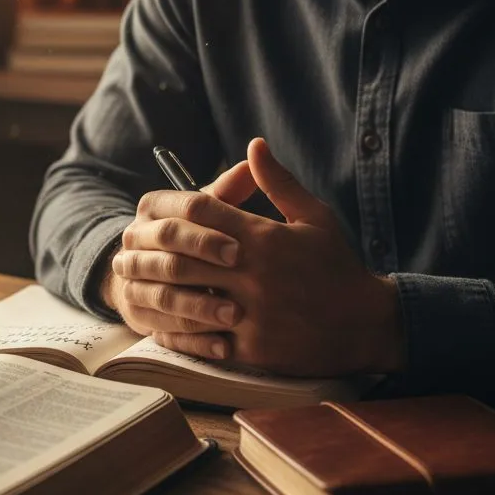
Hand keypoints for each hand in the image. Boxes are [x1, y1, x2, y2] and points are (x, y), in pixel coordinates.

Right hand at [101, 159, 257, 341]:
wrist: (160, 271)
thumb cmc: (200, 236)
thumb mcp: (211, 211)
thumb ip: (229, 191)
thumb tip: (253, 159)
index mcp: (152, 210)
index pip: (175, 214)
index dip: (206, 232)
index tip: (240, 249)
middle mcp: (134, 242)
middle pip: (166, 252)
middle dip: (202, 264)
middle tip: (239, 276)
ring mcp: (132, 281)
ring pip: (162, 295)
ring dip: (198, 306)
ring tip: (234, 316)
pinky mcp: (138, 316)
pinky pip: (163, 331)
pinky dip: (194, 341)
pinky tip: (224, 346)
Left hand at [108, 138, 404, 376]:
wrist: (368, 325)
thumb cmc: (338, 267)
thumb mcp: (314, 217)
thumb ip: (278, 183)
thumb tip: (253, 144)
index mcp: (264, 237)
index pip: (201, 210)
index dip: (168, 205)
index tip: (149, 207)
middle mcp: (254, 273)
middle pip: (182, 253)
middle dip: (149, 248)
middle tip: (125, 244)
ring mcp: (253, 313)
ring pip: (186, 298)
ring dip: (153, 289)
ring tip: (130, 281)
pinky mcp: (255, 349)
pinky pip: (202, 340)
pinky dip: (176, 331)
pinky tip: (158, 322)